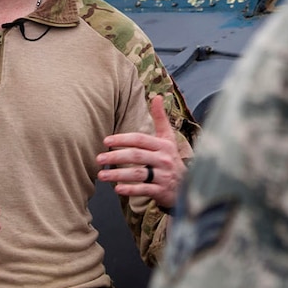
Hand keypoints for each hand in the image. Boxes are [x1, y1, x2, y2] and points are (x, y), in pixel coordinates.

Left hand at [98, 95, 185, 211]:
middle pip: (136, 155)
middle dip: (115, 156)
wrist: (189, 185)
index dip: (122, 139)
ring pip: (138, 173)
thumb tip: (158, 96)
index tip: (106, 140)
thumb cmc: (171, 158)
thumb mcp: (168, 138)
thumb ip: (161, 118)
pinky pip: (144, 190)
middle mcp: (164, 159)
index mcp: (164, 145)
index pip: (140, 139)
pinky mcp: (162, 191)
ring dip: (118, 174)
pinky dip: (130, 189)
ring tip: (101, 175)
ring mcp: (164, 176)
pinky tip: (117, 188)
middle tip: (98, 159)